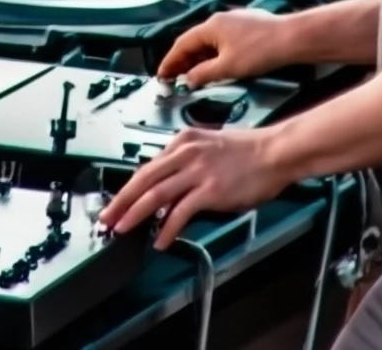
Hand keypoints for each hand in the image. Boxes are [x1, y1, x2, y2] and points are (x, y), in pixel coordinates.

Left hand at [98, 127, 286, 248]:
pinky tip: (161, 241)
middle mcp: (186, 152)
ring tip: (122, 230)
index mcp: (184, 140)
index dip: (129, 188)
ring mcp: (197, 170)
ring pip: (155, 194)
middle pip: (143, 179)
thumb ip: (186, 167)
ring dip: (135, 215)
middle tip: (106, 218)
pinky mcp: (210, 189)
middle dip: (121, 201)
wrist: (275, 152)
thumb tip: (168, 196)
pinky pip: (180, 212)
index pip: (148, 166)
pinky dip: (167, 229)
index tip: (118, 202)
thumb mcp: (210, 149)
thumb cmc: (248, 152)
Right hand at [157, 9, 293, 87]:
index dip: (170, 61)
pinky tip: (217, 66)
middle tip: (175, 78)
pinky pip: (222, 41)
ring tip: (194, 75)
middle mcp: (219, 20)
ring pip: (209, 42)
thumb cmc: (260, 51)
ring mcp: (234, 22)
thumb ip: (204, 74)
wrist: (291, 38)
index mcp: (211, 26)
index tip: (162, 75)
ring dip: (199, 59)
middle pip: (194, 42)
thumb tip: (189, 78)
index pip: (182, 44)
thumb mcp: (227, 68)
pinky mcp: (246, 26)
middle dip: (183, 61)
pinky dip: (214, 54)